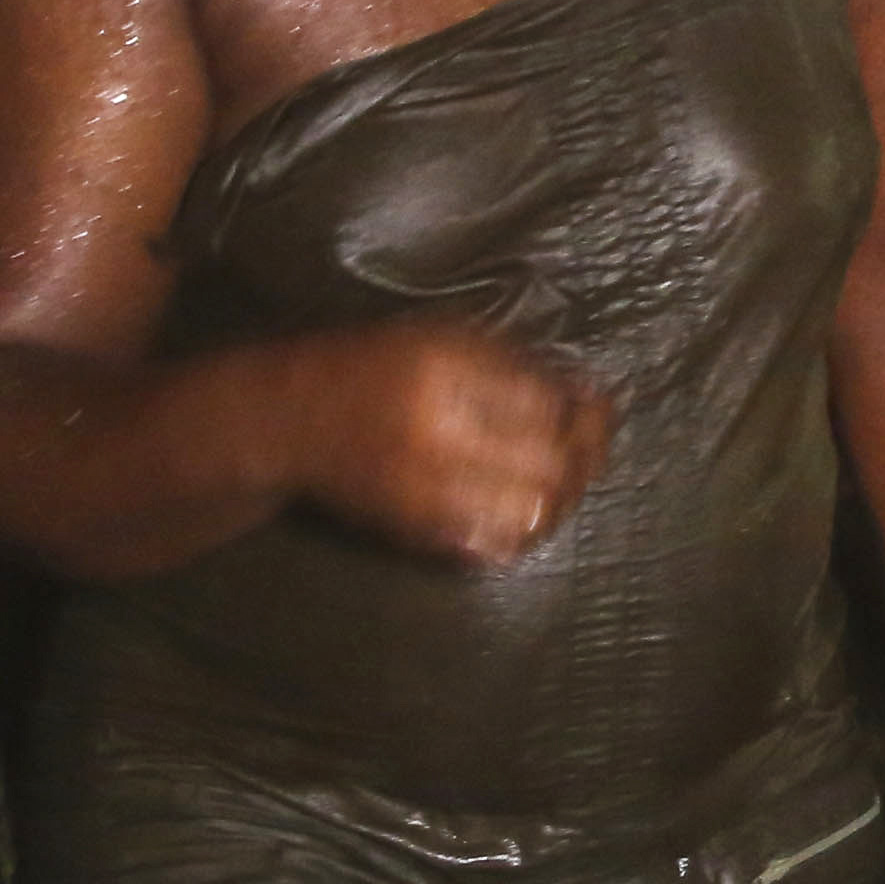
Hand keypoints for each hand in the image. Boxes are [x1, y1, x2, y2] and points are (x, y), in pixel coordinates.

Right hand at [268, 321, 608, 564]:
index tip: (596, 403)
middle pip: (550, 464)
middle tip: (593, 441)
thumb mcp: (436, 338)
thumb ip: (510, 361)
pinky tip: (532, 506)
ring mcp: (428, 494)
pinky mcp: (418, 532)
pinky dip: (527, 529)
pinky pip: (496, 545)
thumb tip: (582, 389)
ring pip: (532, 514)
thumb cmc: (367, 367)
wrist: (288, 421)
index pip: (545, 405)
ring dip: (564, 497)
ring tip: (569, 474)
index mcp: (442, 376)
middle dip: (586, 454)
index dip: (584, 409)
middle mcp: (438, 438)